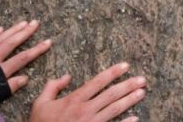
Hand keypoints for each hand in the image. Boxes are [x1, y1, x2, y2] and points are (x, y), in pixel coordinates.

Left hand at [0, 20, 51, 92]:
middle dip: (26, 32)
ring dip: (13, 30)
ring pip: (0, 38)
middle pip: (12, 43)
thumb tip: (26, 78)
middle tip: (36, 23)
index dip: (37, 49)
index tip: (48, 41)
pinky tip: (0, 28)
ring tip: (23, 22)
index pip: (23, 58)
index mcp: (0, 71)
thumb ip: (10, 86)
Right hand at [29, 63, 146, 121]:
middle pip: (111, 94)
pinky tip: (136, 118)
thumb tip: (66, 76)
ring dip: (130, 100)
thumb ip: (53, 86)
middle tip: (142, 79)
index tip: (125, 66)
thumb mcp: (40, 103)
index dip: (112, 72)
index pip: (97, 82)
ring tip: (142, 92)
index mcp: (74, 99)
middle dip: (128, 85)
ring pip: (114, 109)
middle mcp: (85, 110)